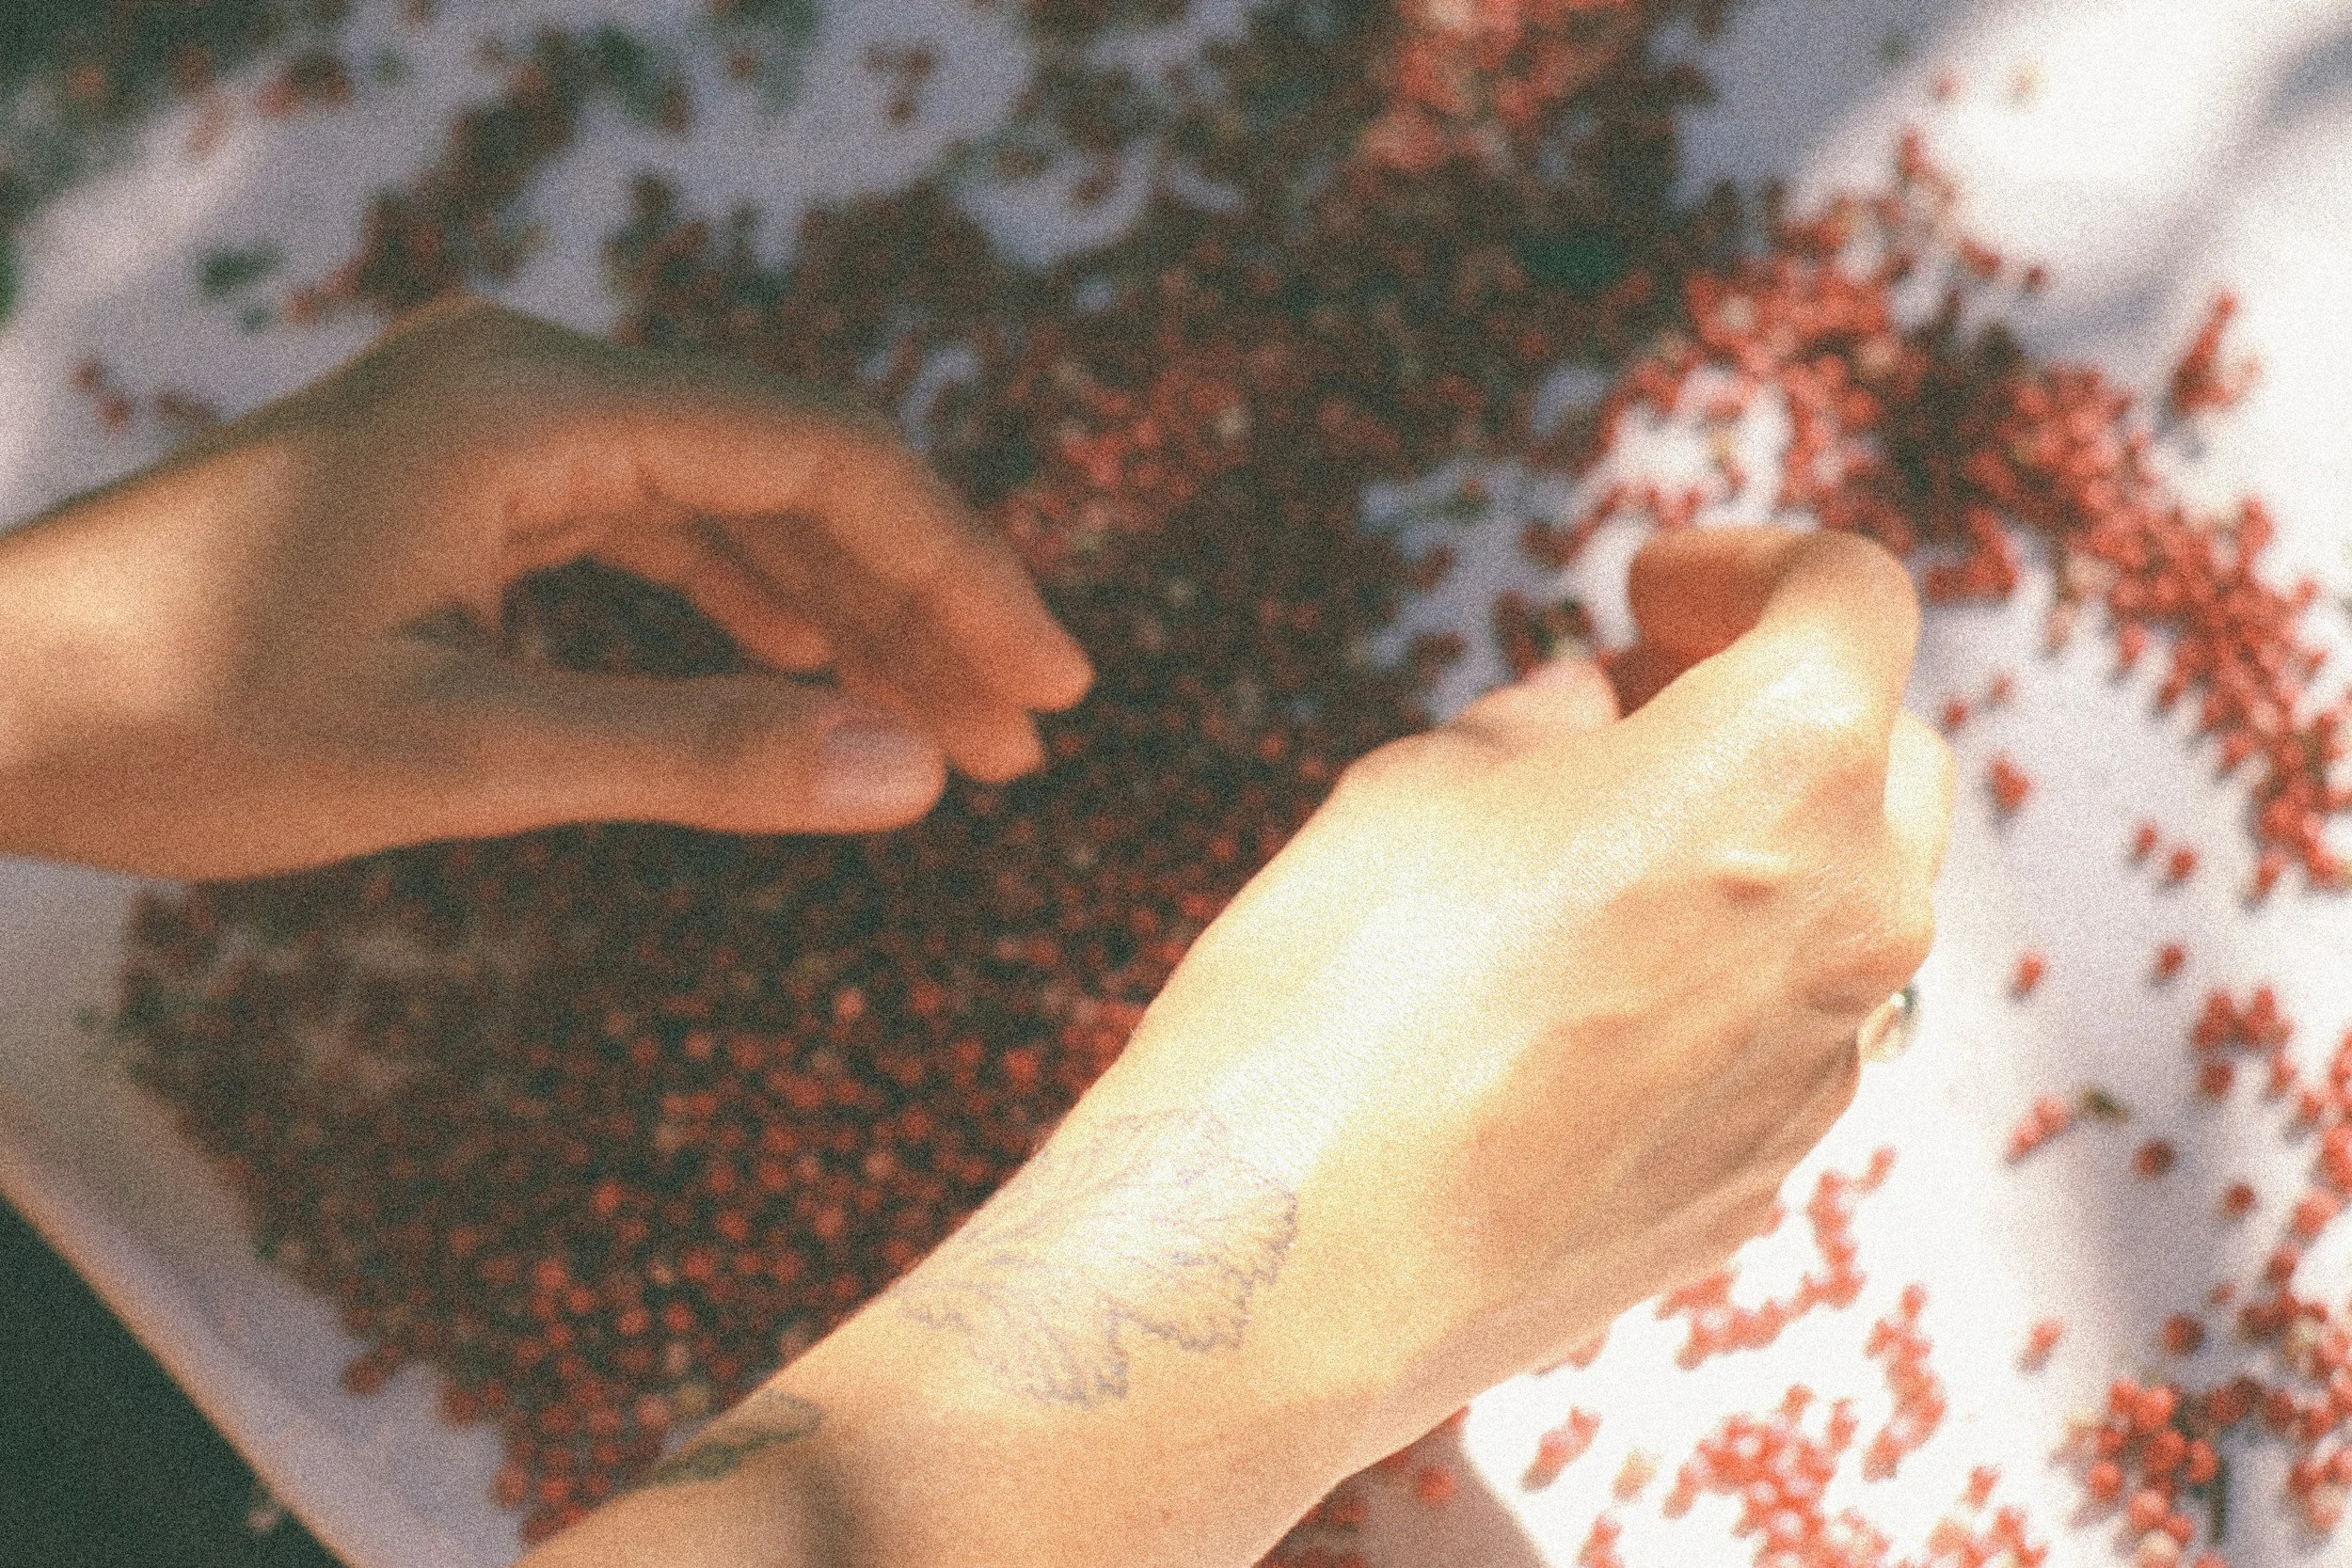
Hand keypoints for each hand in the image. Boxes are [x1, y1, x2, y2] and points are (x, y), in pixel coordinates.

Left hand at [0, 297, 1092, 878]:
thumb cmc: (183, 716)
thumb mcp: (461, 756)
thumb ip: (698, 757)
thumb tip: (914, 777)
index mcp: (534, 407)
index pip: (820, 458)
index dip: (957, 570)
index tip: (1048, 685)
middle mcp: (528, 383)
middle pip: (791, 473)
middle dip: (916, 606)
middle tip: (1022, 738)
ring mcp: (493, 429)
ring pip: (728, 506)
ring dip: (840, 614)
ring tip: (941, 726)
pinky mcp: (463, 485)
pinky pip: (650, 528)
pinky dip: (741, 605)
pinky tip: (800, 665)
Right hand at [506, 526, 1954, 1567]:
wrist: (1293, 1258)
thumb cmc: (1342, 985)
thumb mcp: (1430, 775)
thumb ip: (1559, 724)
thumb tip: (1602, 714)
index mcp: (1788, 763)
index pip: (1849, 593)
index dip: (1745, 565)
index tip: (1654, 588)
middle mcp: (1855, 915)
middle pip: (1881, 756)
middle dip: (1769, 710)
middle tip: (1630, 706)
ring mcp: (1823, 1064)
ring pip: (1839, 906)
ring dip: (1749, 853)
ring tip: (1588, 863)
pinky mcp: (1764, 1176)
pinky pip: (1781, 1034)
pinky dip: (1716, 982)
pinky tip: (1574, 1004)